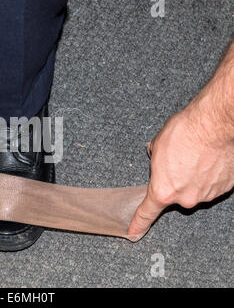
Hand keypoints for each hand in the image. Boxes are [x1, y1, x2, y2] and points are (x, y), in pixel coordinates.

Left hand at [128, 106, 233, 239]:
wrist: (214, 125)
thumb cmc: (185, 132)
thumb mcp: (157, 145)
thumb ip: (155, 160)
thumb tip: (156, 157)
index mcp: (163, 190)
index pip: (147, 213)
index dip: (139, 224)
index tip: (134, 233)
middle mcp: (185, 198)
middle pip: (175, 195)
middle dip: (175, 180)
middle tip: (178, 160)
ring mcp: (206, 195)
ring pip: (194, 189)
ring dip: (193, 176)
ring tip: (195, 155)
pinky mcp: (224, 188)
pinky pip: (211, 184)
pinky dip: (209, 174)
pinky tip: (208, 158)